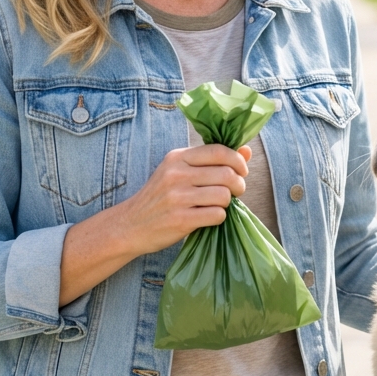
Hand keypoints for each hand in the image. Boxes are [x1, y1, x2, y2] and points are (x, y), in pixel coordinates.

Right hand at [58, 143, 251, 303]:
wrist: (130, 225)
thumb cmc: (160, 197)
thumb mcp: (179, 171)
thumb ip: (212, 160)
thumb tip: (247, 150)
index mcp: (177, 157)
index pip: (219, 151)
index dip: (238, 161)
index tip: (241, 171)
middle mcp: (177, 174)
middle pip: (226, 174)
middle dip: (239, 184)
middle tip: (236, 192)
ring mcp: (177, 197)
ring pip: (224, 195)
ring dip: (228, 203)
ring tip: (219, 205)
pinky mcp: (180, 219)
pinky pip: (217, 215)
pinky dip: (219, 217)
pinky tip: (209, 217)